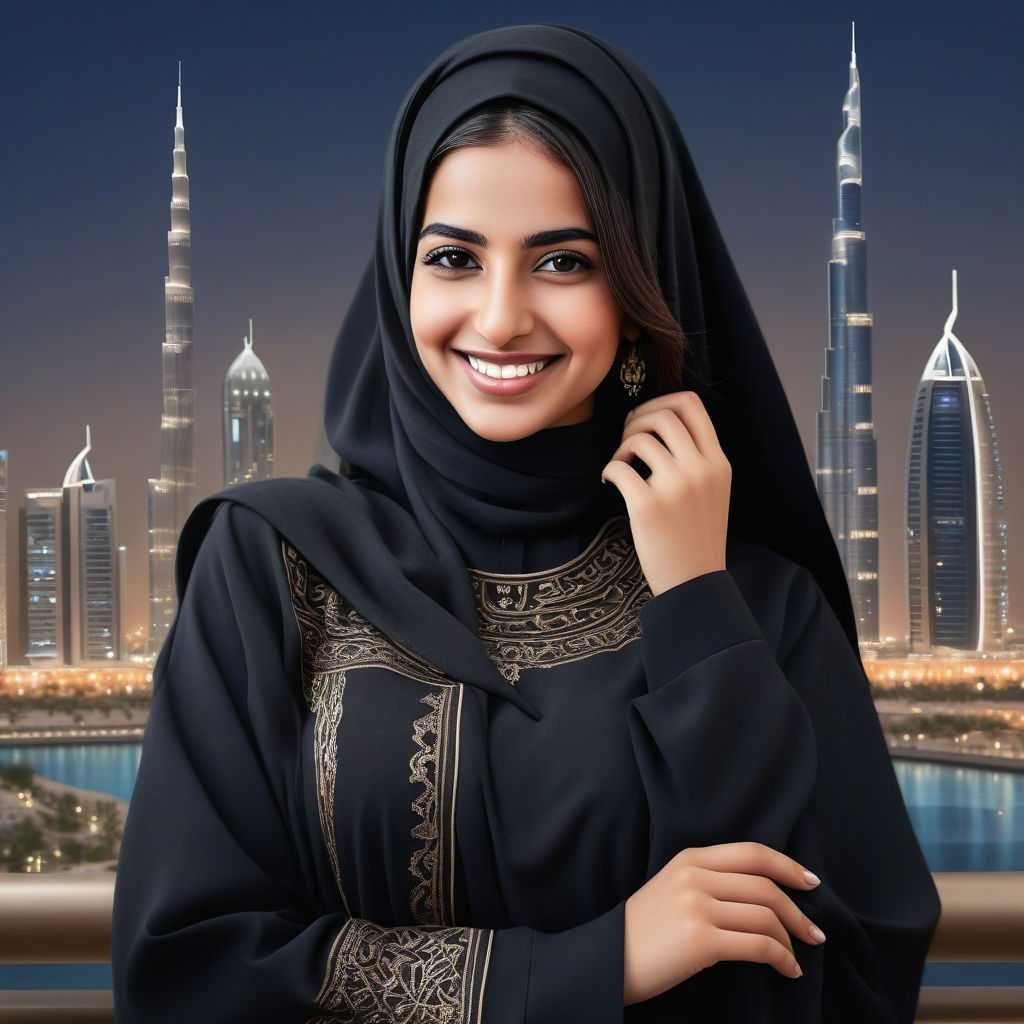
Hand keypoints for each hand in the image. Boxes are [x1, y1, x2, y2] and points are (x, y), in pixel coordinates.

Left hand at [601, 391, 730, 595]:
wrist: (694, 582)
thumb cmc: (696, 535)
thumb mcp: (713, 489)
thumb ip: (696, 456)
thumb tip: (660, 421)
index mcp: (717, 462)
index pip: (692, 404)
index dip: (661, 401)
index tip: (647, 419)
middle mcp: (700, 469)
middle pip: (662, 414)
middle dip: (636, 419)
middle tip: (627, 441)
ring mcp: (675, 486)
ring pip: (638, 437)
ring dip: (621, 446)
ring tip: (621, 465)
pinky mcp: (648, 505)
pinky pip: (618, 466)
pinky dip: (609, 469)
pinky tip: (611, 483)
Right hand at [622, 842, 825, 1006]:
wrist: (611, 959)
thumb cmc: (645, 929)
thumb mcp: (672, 887)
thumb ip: (708, 880)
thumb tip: (763, 893)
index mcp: (690, 858)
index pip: (752, 852)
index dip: (788, 866)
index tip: (811, 882)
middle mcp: (695, 876)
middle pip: (765, 886)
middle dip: (797, 911)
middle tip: (814, 932)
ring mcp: (697, 906)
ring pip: (765, 916)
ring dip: (791, 939)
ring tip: (797, 956)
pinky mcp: (701, 939)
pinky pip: (758, 945)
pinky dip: (781, 958)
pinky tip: (786, 969)